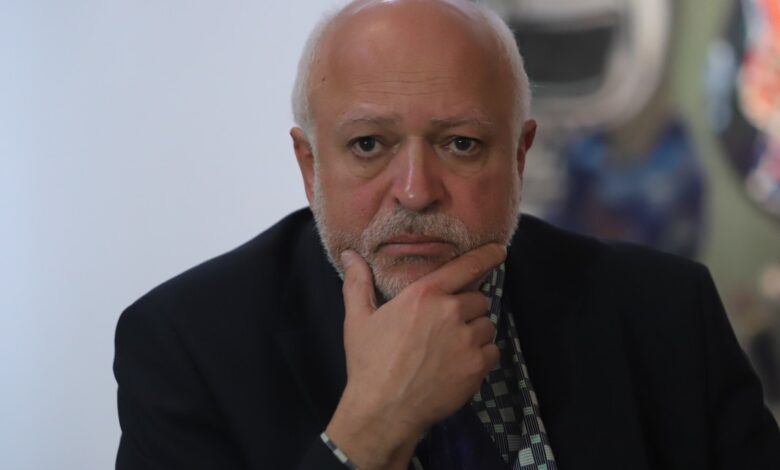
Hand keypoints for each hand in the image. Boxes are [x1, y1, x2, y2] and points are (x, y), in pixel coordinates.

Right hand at [325, 244, 504, 469]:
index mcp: (423, 295)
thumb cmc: (369, 363)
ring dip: (475, 334)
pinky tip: (460, 365)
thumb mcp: (358, 319)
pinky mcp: (476, 367)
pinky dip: (481, 358)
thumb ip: (358, 283)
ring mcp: (466, 340)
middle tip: (447, 327)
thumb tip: (349, 255)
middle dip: (467, 310)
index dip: (487, 256)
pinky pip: (492, 352)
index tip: (500, 251)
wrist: (383, 411)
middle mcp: (449, 312)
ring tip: (452, 349)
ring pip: (487, 326)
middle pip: (478, 300)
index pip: (465, 266)